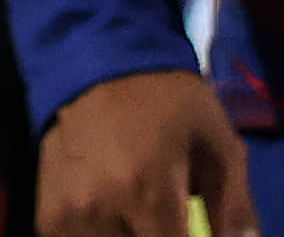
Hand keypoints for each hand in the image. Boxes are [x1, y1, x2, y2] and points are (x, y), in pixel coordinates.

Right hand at [38, 68, 253, 236]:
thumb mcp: (217, 141)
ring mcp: (68, 219)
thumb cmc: (167, 102)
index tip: (193, 232)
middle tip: (170, 221)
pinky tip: (118, 220)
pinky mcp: (48, 220)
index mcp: (146, 192)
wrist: (98, 63)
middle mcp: (100, 212)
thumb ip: (235, 207)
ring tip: (144, 217)